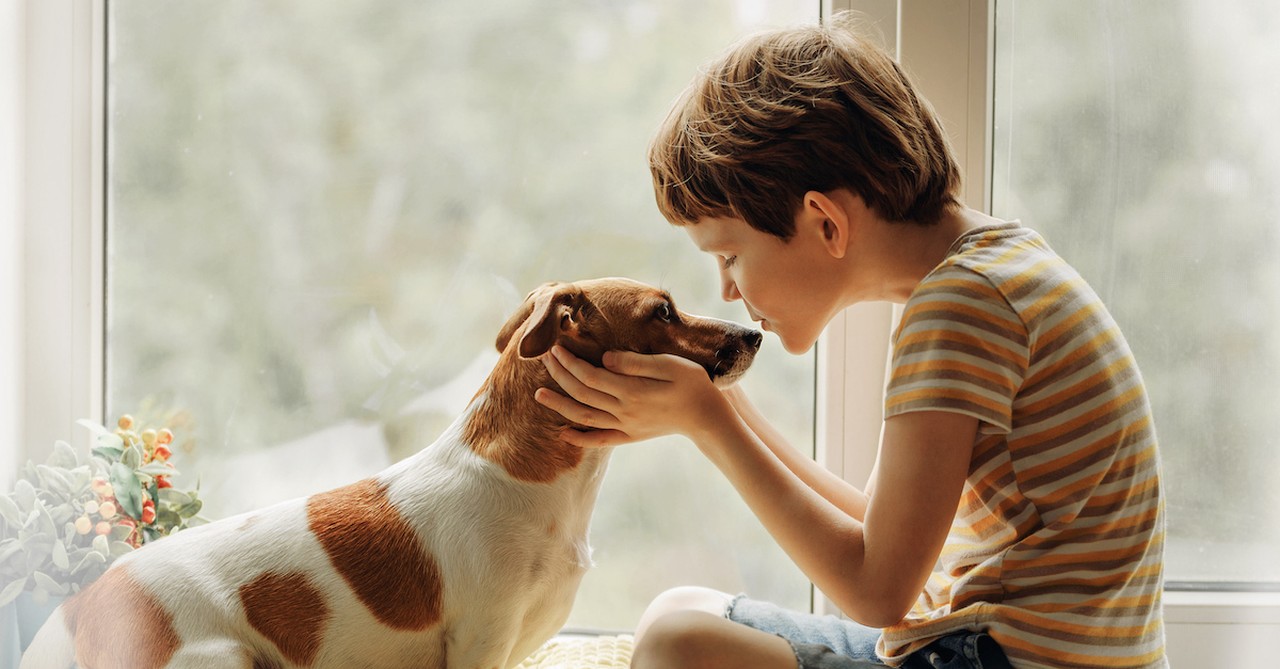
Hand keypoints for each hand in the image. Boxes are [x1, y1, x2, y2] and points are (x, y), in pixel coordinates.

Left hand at [534, 345, 729, 447]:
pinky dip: (579, 438)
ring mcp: (626, 426)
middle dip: (560, 375)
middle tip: (544, 358)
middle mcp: (624, 411)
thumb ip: (636, 363)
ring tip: (538, 395)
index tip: (555, 348)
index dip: (569, 362)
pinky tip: (563, 433)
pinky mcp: (630, 436)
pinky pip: (599, 440)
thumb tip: (605, 358)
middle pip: (582, 393)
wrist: (708, 417)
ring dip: (560, 405)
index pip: (590, 375)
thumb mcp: (669, 365)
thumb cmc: (693, 384)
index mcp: (631, 391)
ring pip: (584, 417)